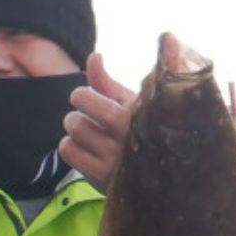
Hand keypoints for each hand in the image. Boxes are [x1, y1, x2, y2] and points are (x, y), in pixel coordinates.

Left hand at [59, 53, 133, 189]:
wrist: (166, 171)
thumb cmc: (144, 128)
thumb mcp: (132, 102)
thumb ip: (107, 82)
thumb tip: (94, 56)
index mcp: (135, 115)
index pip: (84, 98)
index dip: (82, 96)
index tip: (93, 99)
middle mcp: (124, 139)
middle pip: (74, 119)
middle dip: (79, 115)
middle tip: (93, 119)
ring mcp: (113, 162)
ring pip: (72, 135)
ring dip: (77, 131)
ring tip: (93, 133)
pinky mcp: (103, 179)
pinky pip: (69, 153)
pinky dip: (71, 147)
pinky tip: (87, 148)